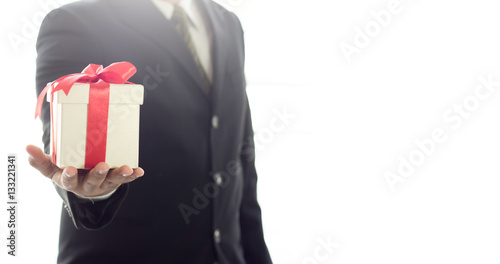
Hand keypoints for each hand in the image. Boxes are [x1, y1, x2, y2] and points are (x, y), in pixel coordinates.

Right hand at [26, 145, 143, 197]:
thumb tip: (27, 148)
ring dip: (119, 175)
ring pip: (111, 180)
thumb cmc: (68, 171)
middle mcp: (87, 184)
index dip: (70, 176)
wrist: (85, 183)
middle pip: (93, 181)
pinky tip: (139, 171)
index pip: (68, 180)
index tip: (70, 169)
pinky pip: (125, 179)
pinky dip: (132, 175)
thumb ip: (41, 161)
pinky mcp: (115, 180)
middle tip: (102, 165)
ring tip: (126, 169)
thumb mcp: (53, 169)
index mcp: (71, 181)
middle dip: (98, 174)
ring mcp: (103, 183)